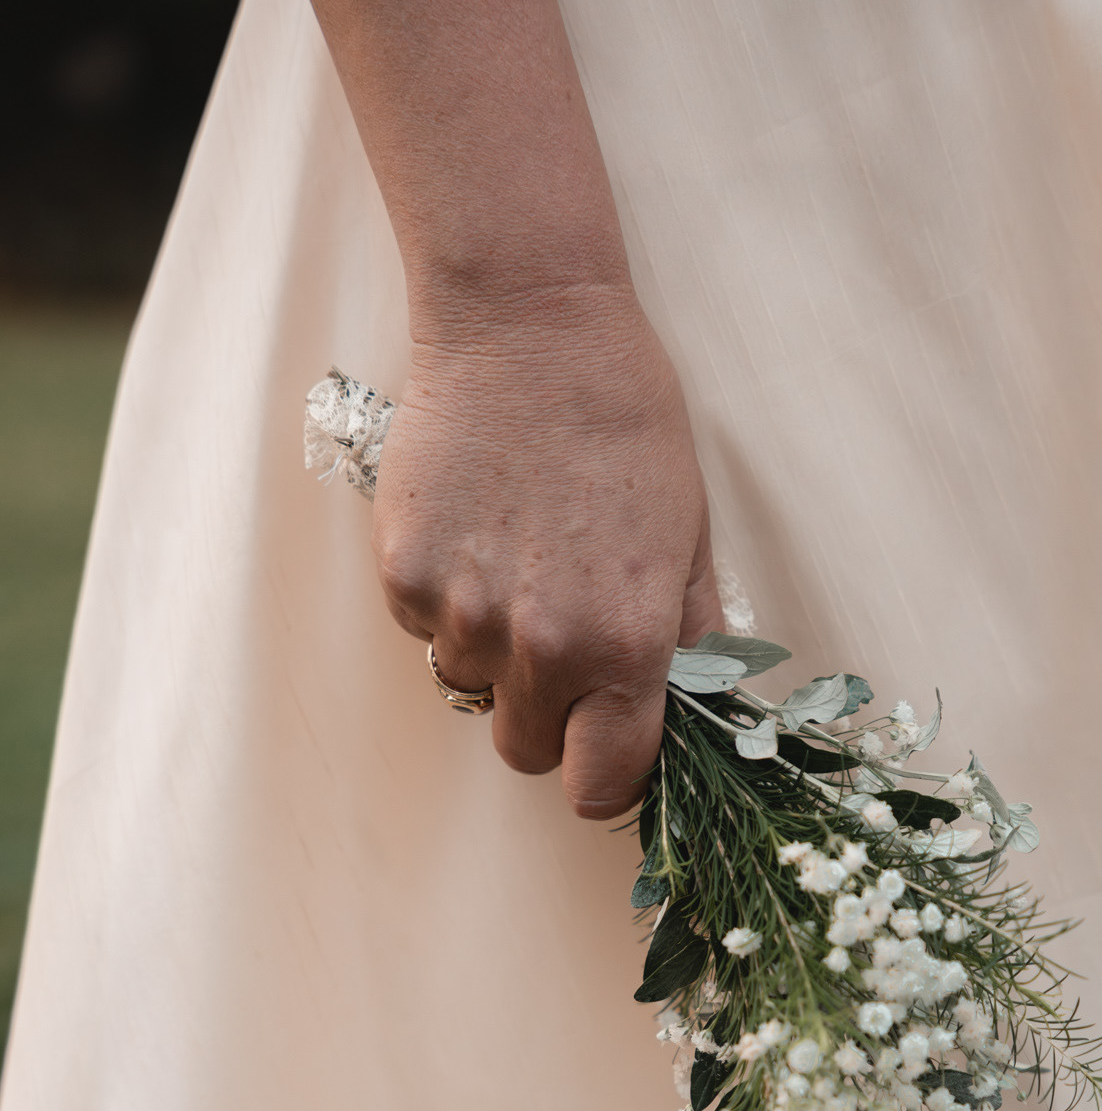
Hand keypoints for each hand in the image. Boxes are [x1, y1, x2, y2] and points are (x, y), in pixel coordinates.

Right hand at [371, 288, 724, 817]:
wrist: (528, 325)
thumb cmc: (625, 423)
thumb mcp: (689, 537)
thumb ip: (687, 642)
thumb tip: (688, 716)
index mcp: (625, 647)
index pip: (599, 785)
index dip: (602, 777)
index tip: (602, 749)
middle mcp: (542, 647)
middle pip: (524, 751)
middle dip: (546, 717)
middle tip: (561, 642)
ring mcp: (463, 614)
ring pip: (469, 686)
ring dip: (492, 650)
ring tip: (517, 559)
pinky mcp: (403, 575)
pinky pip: (423, 629)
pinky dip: (445, 599)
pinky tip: (476, 527)